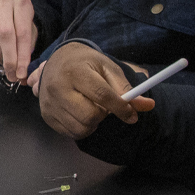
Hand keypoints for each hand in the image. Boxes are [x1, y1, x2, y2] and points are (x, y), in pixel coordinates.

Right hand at [0, 0, 37, 82]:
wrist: (8, 15)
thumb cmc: (19, 26)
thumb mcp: (29, 35)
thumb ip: (26, 52)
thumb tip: (21, 75)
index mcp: (21, 3)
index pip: (22, 32)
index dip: (22, 56)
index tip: (21, 72)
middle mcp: (3, 1)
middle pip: (5, 32)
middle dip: (9, 57)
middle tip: (11, 73)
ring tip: (2, 62)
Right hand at [35, 41, 151, 139]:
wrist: (57, 61)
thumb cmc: (86, 64)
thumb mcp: (108, 68)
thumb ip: (126, 88)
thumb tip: (148, 105)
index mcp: (76, 71)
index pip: (101, 95)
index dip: (120, 108)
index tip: (132, 116)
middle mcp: (58, 87)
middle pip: (90, 115)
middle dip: (104, 115)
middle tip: (105, 107)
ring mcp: (50, 103)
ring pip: (81, 127)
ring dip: (94, 124)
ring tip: (92, 110)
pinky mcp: (46, 115)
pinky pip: (71, 133)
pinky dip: (82, 128)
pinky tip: (81, 114)